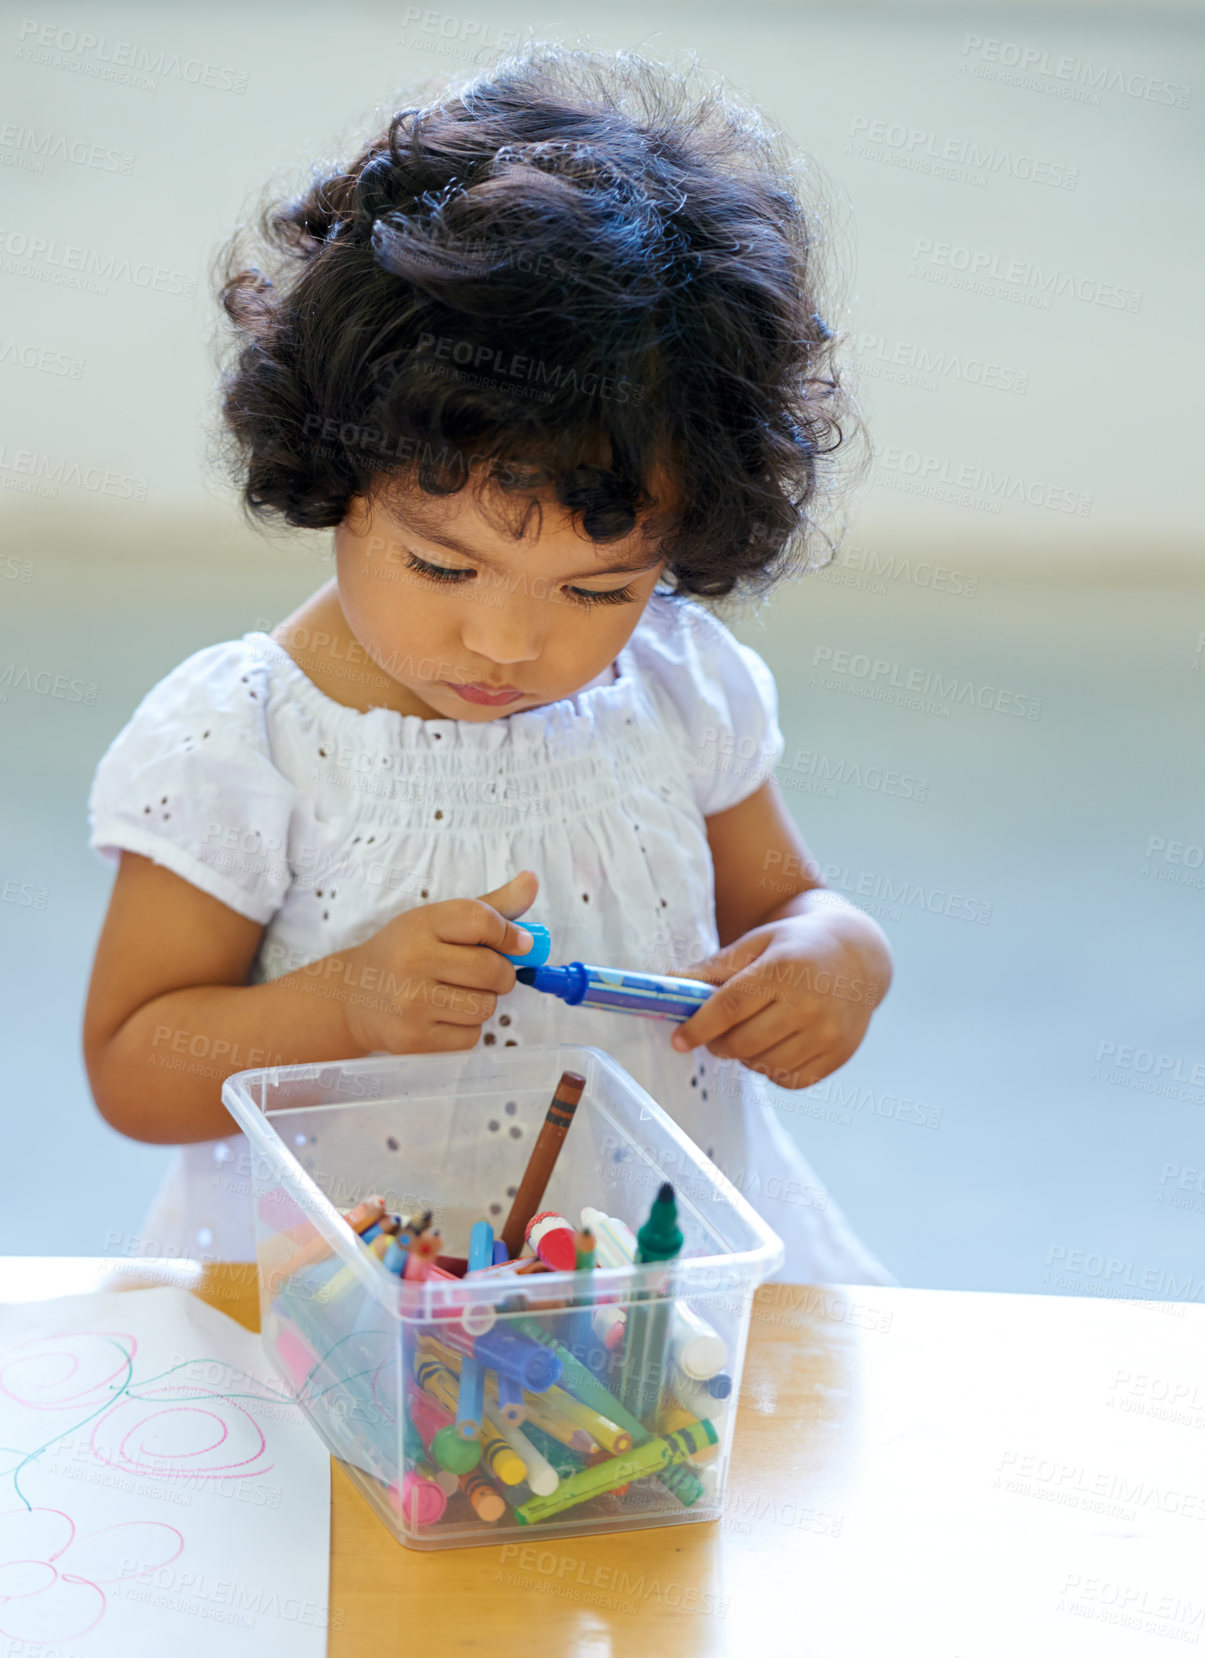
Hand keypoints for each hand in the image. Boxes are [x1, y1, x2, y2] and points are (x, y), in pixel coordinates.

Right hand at [339, 870, 538, 1054]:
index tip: (517, 943)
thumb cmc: (405, 952)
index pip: (481, 920)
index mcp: (421, 924)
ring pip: (485, 1006)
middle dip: (502, 974)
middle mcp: (413, 961)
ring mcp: (411, 1004)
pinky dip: (467, 1028)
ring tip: (457, 994)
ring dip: (483, 1002)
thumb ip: (490, 906)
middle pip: (492, 969)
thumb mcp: (437, 921)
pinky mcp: (414, 1039)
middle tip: (487, 973)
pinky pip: (471, 1036)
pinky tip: (442, 1016)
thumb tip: (532, 881)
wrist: (352, 996)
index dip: (510, 933)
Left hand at [669, 907, 887, 1089]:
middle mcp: (810, 1003)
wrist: (856, 956)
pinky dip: (772, 1069)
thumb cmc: (796, 947)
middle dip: (718, 1043)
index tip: (678, 1039)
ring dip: (745, 1056)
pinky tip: (773, 1045)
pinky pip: (789, 1080)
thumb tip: (668, 982)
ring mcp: (828, 1033)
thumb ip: (714, 967)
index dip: (699, 1027)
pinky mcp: (838, 1055)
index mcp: (785, 968)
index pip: (731, 1007)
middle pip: (744, 1042)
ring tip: (748, 1034)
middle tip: (715, 1033)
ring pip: (764, 1065)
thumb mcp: (756, 943)